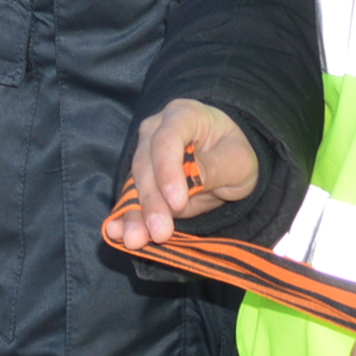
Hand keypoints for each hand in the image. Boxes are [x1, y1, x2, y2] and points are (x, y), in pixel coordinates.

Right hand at [103, 99, 256, 250]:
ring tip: (134, 240)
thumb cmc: (234, 153)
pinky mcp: (141, 178)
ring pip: (135, 184)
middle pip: (146, 164)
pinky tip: (117, 232)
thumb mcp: (238, 161)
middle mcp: (156, 130)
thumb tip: (189, 184)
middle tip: (159, 232)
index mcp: (183, 115)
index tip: (177, 203)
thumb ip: (213, 169)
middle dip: (151, 201)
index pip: (168, 139)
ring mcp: (144, 153)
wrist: (228, 161)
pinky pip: (131, 197)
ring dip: (134, 214)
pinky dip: (126, 217)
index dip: (168, 170)